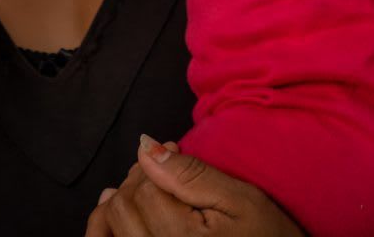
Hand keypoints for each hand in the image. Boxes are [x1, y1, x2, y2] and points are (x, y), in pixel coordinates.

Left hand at [84, 136, 304, 236]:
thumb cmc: (266, 236)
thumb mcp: (238, 200)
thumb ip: (190, 174)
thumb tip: (145, 146)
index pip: (144, 189)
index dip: (155, 161)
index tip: (173, 147)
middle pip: (123, 209)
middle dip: (136, 180)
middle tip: (161, 165)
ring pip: (109, 230)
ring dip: (117, 204)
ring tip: (139, 188)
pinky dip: (106, 230)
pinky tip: (115, 214)